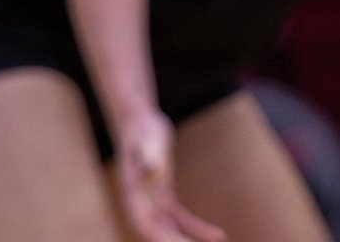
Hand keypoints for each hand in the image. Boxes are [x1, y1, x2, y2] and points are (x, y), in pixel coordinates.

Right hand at [114, 111, 226, 241]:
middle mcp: (140, 202)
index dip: (161, 239)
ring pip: (170, 231)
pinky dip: (196, 228)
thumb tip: (153, 171)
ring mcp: (152, 200)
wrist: (139, 118)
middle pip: (158, 233)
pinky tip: (217, 234)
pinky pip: (180, 219)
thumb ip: (149, 155)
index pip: (144, 225)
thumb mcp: (147, 138)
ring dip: (187, 241)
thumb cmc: (143, 127)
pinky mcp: (164, 196)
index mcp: (132, 192)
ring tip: (215, 241)